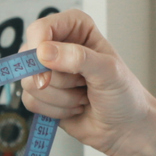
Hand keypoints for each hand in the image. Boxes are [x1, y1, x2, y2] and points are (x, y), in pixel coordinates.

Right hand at [21, 9, 155, 155]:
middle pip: (29, 58)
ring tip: (83, 96)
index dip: (38, 45)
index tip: (47, 62)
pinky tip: (74, 107)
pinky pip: (30, 102)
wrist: (126, 128)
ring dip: (61, 98)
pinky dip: (55, 111)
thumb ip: (79, 57)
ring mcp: (48, 73)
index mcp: (76, 29)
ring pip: (30, 83)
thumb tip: (44, 52)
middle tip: (81, 84)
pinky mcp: (43, 96)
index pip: (41, 28)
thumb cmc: (125, 94)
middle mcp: (58, 47)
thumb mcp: (108, 71)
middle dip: (56, 79)